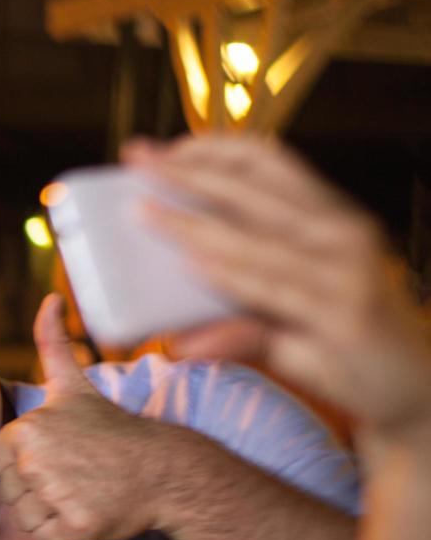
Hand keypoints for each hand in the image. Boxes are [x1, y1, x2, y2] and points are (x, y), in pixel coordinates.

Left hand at [0, 295, 179, 539]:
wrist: (163, 469)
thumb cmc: (113, 429)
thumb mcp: (74, 384)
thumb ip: (53, 343)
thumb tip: (50, 297)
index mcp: (24, 430)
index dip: (21, 465)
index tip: (55, 456)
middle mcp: (34, 461)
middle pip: (8, 492)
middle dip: (35, 491)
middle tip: (73, 475)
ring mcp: (56, 495)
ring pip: (23, 518)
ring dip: (48, 512)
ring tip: (79, 491)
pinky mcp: (76, 526)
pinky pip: (45, 538)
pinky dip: (63, 532)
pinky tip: (86, 510)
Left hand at [128, 134, 430, 443]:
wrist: (414, 392)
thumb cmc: (346, 347)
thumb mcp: (292, 322)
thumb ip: (241, 319)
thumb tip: (181, 341)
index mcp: (330, 218)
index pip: (270, 162)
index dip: (214, 148)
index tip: (163, 149)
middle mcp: (342, 234)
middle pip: (253, 189)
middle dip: (188, 171)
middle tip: (137, 159)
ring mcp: (346, 273)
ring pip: (255, 238)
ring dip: (193, 222)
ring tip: (143, 213)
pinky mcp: (344, 316)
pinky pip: (273, 289)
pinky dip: (229, 274)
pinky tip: (191, 263)